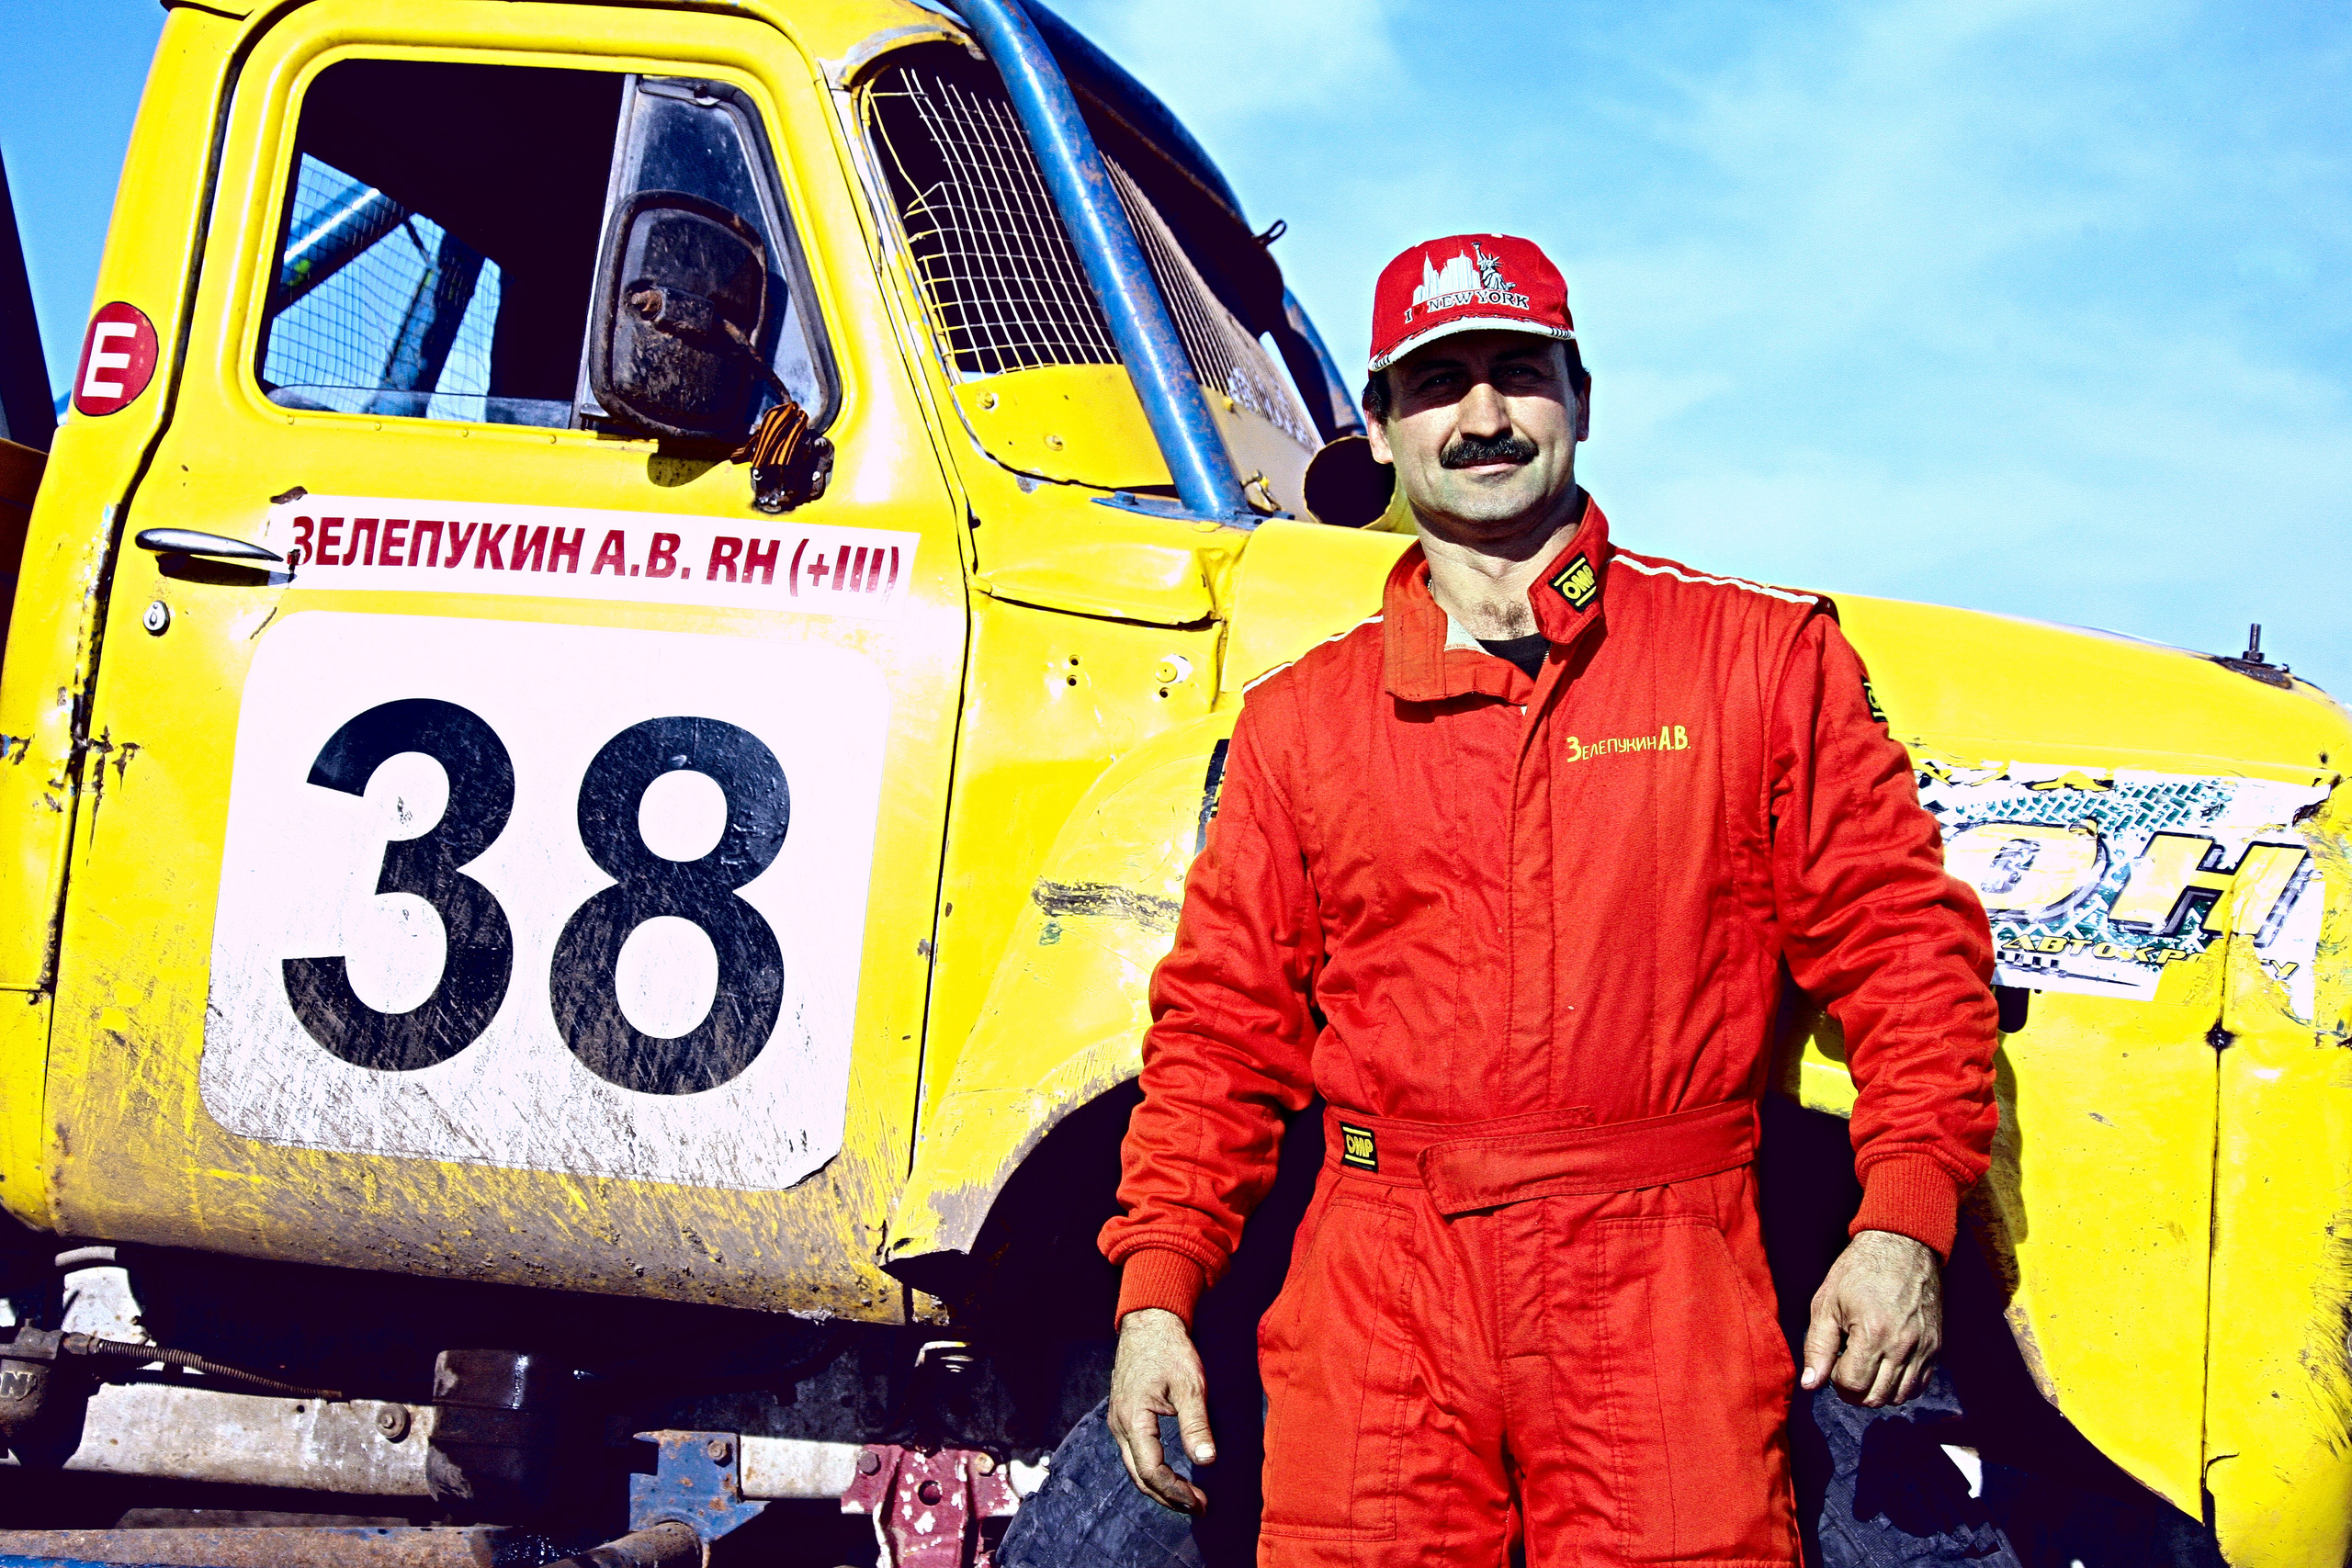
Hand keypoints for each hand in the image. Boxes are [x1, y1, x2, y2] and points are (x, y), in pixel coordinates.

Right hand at [1108, 1307, 1213, 1514]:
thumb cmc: (1170, 1350)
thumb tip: (1206, 1461)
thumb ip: (1196, 1424)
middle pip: (1139, 1477)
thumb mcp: (1190, 1385)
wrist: (1148, 1323)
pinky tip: (1171, 1474)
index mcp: (1134, 1419)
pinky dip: (1151, 1471)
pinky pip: (1133, 1454)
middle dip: (1168, 1497)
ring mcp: (1118, 1421)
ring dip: (1159, 1487)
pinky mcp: (1123, 1417)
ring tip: (1188, 1497)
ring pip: (1134, 1468)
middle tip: (1198, 1507)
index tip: (1201, 1501)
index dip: (1176, 1492)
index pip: (1151, 1471)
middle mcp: (1120, 1425)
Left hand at [1801, 1229, 1941, 1406]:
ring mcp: (1923, 1348)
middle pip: (1877, 1398)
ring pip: (1900, 1397)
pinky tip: (1886, 1367)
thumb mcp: (1826, 1303)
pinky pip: (1920, 1384)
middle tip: (1846, 1370)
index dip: (1836, 1380)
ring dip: (1878, 1391)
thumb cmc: (1857, 1271)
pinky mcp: (1935, 1347)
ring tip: (1866, 1368)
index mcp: (1872, 1333)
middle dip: (1854, 1392)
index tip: (1833, 1362)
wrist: (1902, 1247)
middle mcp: (1902, 1345)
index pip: (1853, 1385)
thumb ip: (1817, 1347)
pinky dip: (1901, 1386)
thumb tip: (1811, 1384)